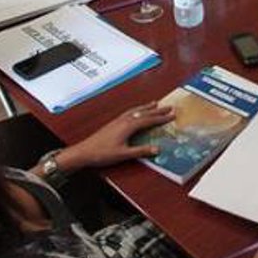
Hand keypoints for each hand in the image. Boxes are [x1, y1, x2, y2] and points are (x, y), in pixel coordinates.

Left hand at [56, 102, 174, 172]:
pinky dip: (137, 109)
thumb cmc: (103, 153)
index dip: (161, 118)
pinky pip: (129, 112)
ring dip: (147, 107)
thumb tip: (157, 149)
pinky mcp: (113, 123)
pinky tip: (137, 111)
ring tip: (155, 103)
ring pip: (136, 110)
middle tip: (169, 107)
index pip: (149, 120)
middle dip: (157, 110)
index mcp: (128, 126)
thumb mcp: (124, 154)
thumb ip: (141, 151)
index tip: (172, 115)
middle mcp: (124, 120)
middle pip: (144, 113)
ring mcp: (118, 120)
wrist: (84, 151)